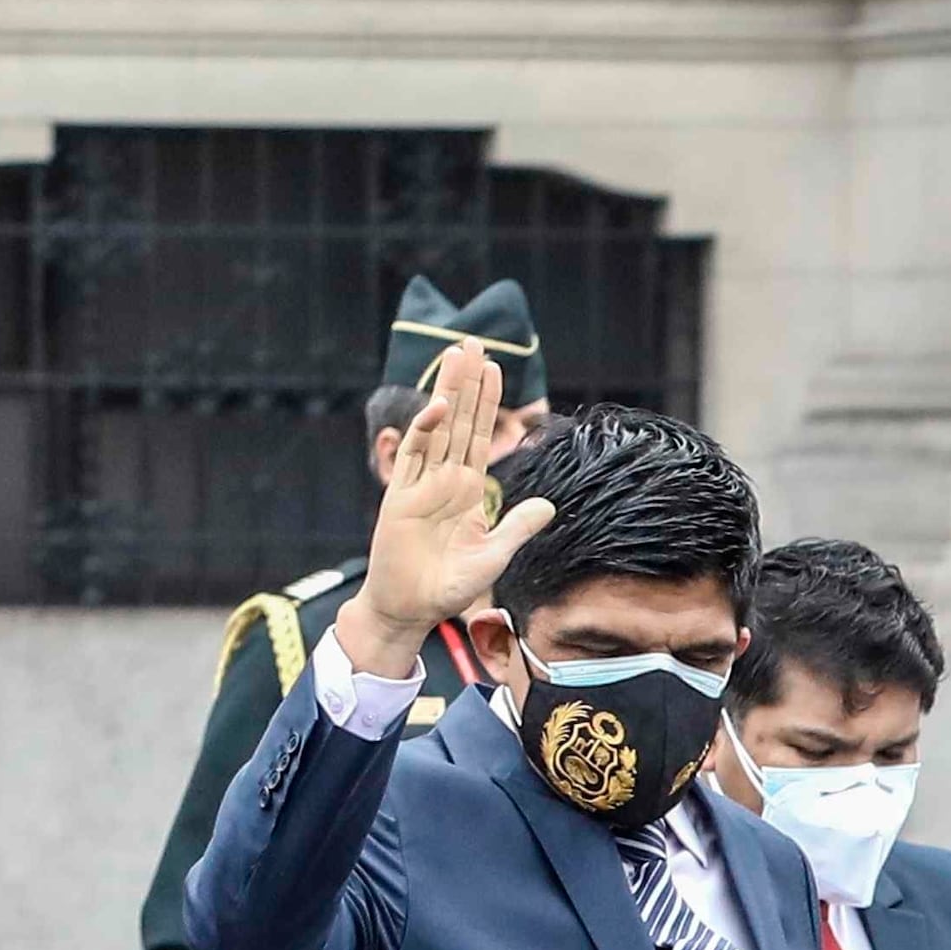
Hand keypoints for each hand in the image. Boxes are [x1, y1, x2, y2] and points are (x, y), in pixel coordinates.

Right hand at [341, 342, 549, 680]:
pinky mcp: (401, 496)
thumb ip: (517, 529)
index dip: (487, 404)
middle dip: (467, 383)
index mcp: (467, 490)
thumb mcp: (493, 556)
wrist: (410, 608)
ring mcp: (421, 484)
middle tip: (473, 341)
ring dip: (448, 391)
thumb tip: (548, 507)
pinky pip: (416, 456)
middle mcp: (444, 479)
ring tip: (456, 354)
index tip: (495, 369)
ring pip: (438, 427)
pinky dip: (426, 429)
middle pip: (459, 421)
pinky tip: (440, 405)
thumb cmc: (448, 587)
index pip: (480, 437)